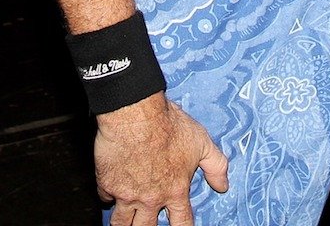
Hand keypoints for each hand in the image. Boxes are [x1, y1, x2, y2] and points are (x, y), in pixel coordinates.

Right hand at [95, 93, 229, 225]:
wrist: (136, 115)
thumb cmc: (170, 125)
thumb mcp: (202, 142)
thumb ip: (216, 165)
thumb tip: (223, 186)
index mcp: (175, 190)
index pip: (182, 222)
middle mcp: (151, 198)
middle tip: (149, 225)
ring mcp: (127, 194)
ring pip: (122, 223)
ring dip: (125, 224)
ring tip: (126, 223)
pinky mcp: (107, 184)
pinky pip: (106, 198)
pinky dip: (109, 196)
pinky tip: (111, 193)